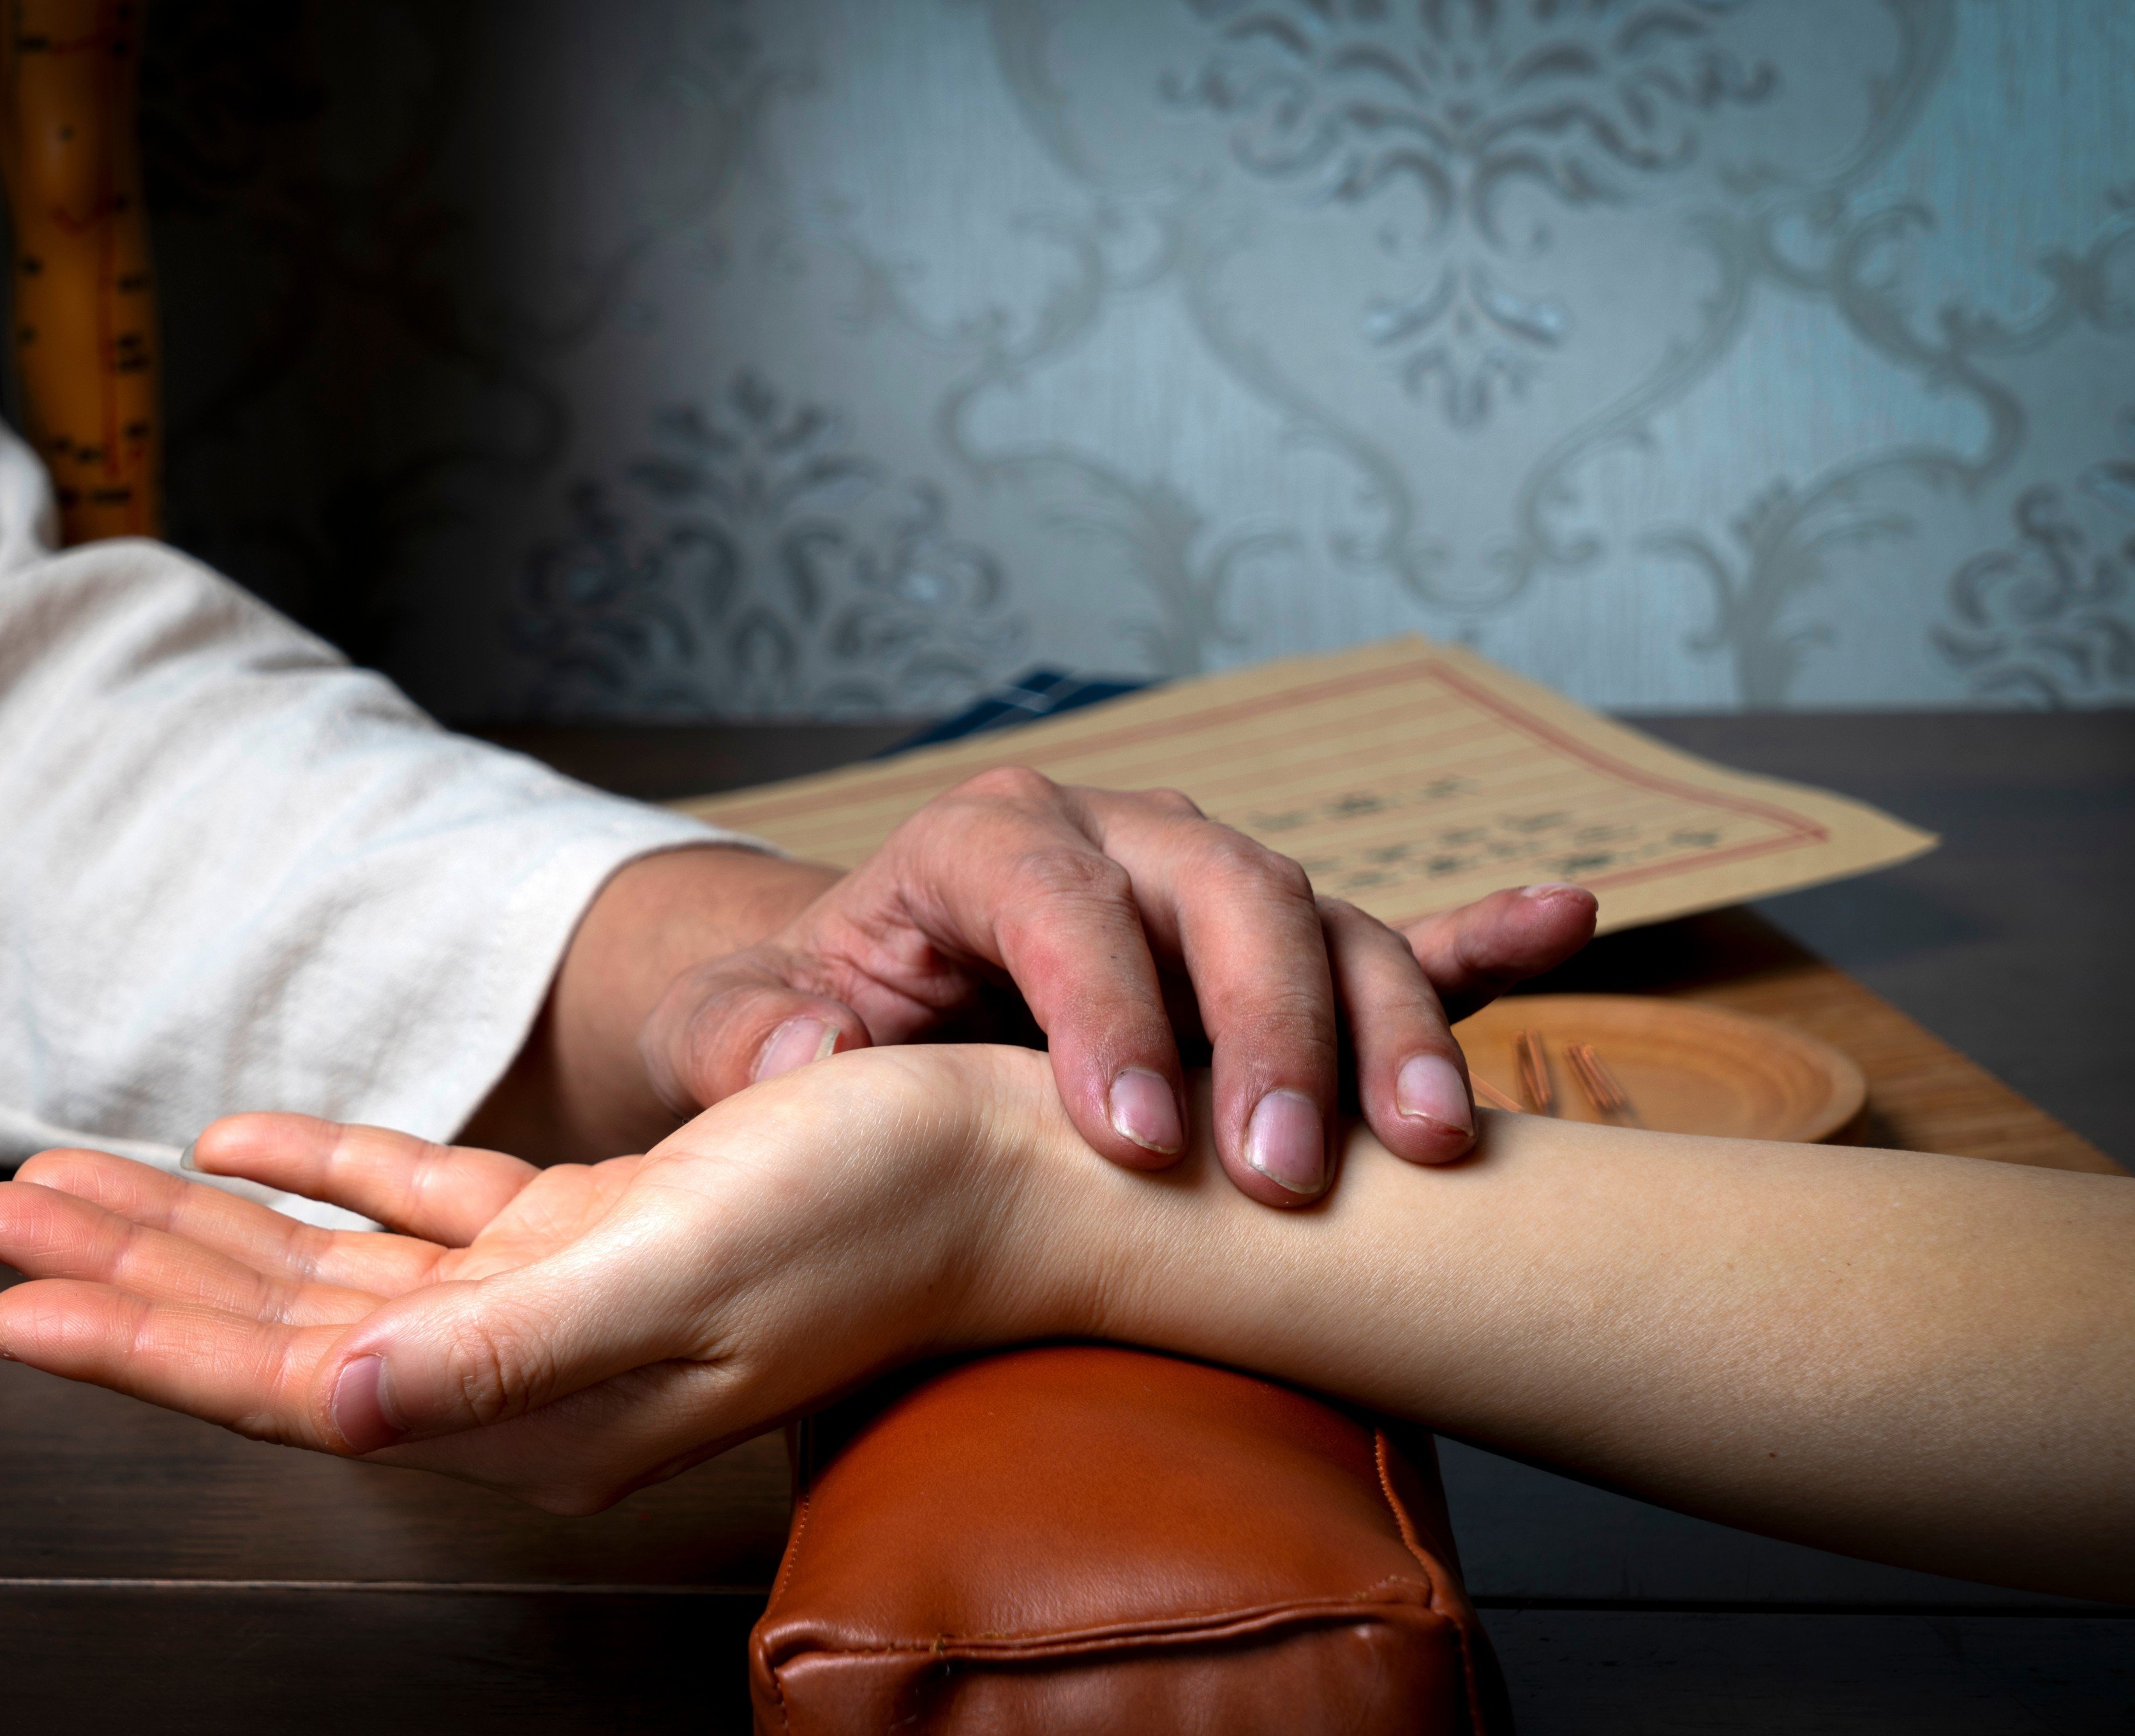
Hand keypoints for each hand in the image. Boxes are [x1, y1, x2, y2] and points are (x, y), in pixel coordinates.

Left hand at [0, 1046, 1091, 1513]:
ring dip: (201, 1224)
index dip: (142, 1342)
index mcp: (537, 1406)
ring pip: (336, 1266)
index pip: (291, 1384)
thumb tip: (334, 1407)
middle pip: (285, 1326)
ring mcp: (560, 1299)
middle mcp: (531, 1371)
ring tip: (69, 1180)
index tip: (8, 1300)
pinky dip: (332, 1171)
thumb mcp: (684, 1265)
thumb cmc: (874, 1208)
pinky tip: (250, 1142)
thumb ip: (506, 1349)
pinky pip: (427, 1207)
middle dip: (134, 1273)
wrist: (1010, 1171)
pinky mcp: (598, 1229)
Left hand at [642, 769, 1594, 1202]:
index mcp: (986, 842)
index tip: (1133, 1142)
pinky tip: (1567, 920)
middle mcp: (1117, 844)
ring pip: (1323, 925)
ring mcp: (1207, 897)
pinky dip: (1474, 939)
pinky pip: (1388, 937)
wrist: (857, 1004)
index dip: (1104, 1006)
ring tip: (1429, 1145)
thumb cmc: (802, 1017)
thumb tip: (819, 1043)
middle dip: (1269, 1029)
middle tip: (1284, 1176)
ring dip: (1386, 1027)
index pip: (1060, 896)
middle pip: (1226, 896)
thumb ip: (750, 1034)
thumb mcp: (735, 1026)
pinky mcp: (1268, 962)